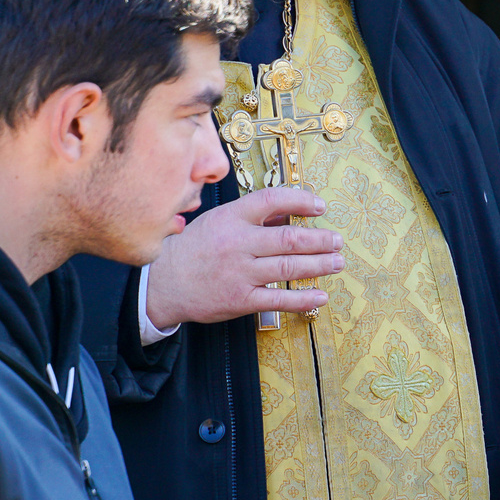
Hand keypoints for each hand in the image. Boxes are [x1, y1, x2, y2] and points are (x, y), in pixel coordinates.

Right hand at [143, 187, 343, 328]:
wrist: (161, 283)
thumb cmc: (194, 248)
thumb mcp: (219, 221)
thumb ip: (255, 217)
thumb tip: (291, 211)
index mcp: (232, 218)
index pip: (272, 200)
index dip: (301, 200)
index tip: (320, 207)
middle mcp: (238, 244)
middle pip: (289, 239)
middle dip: (320, 240)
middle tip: (338, 241)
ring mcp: (240, 273)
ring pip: (289, 267)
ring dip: (320, 265)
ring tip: (337, 262)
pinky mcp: (240, 299)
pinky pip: (279, 299)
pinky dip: (303, 298)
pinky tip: (320, 296)